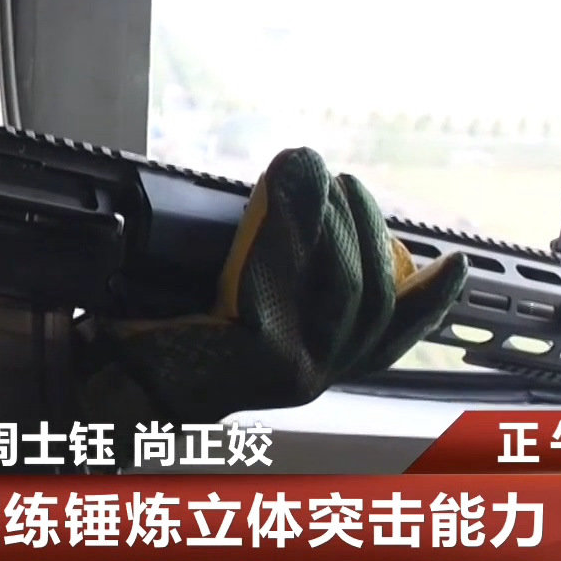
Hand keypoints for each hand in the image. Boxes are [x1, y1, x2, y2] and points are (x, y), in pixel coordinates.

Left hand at [85, 147, 466, 423]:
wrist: (103, 383)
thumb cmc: (152, 343)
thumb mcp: (229, 315)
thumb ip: (272, 284)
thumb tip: (299, 214)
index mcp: (309, 372)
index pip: (388, 340)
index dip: (431, 303)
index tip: (457, 265)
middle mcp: (309, 378)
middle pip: (373, 302)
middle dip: (371, 233)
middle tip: (351, 185)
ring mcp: (290, 370)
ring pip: (342, 286)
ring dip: (338, 219)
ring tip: (323, 177)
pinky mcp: (261, 353)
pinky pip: (293, 275)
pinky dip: (298, 218)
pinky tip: (293, 180)